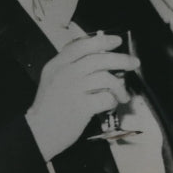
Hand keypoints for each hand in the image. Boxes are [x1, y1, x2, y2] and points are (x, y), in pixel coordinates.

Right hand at [26, 32, 139, 160]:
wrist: (38, 132)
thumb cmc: (49, 107)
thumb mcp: (53, 79)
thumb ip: (72, 66)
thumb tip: (101, 56)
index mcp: (57, 65)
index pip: (82, 45)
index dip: (102, 41)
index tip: (116, 41)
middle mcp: (64, 74)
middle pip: (99, 59)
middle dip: (121, 59)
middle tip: (133, 63)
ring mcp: (72, 90)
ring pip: (106, 78)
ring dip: (119, 86)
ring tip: (122, 95)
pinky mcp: (81, 107)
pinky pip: (106, 98)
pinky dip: (113, 101)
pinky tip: (110, 105)